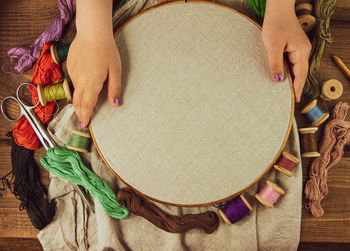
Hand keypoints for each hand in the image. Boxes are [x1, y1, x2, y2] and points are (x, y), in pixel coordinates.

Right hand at [67, 0, 119, 127]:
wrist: (92, 32)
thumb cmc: (106, 50)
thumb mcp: (115, 70)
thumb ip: (114, 88)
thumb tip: (115, 104)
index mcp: (91, 83)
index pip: (87, 105)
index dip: (85, 116)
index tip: (84, 124)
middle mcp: (79, 80)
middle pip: (77, 101)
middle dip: (80, 112)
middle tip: (82, 120)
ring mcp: (72, 73)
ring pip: (75, 91)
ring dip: (78, 100)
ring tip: (82, 108)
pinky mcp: (70, 66)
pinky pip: (73, 80)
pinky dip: (77, 87)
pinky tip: (83, 85)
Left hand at [262, 0, 311, 101]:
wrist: (278, 9)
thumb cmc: (276, 24)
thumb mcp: (273, 46)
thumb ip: (275, 63)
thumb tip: (277, 80)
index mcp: (301, 52)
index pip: (301, 75)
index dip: (298, 88)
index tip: (297, 100)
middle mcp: (303, 51)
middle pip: (300, 72)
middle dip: (296, 86)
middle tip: (291, 99)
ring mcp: (299, 48)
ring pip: (296, 67)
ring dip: (291, 78)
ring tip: (286, 92)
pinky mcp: (293, 46)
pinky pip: (292, 62)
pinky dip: (288, 70)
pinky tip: (283, 76)